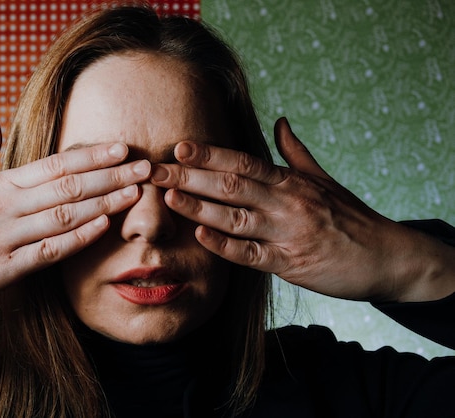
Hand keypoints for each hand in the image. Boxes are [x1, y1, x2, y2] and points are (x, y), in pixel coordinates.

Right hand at [0, 115, 149, 310]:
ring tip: (136, 193)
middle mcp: (3, 206)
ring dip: (104, 203)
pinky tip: (103, 226)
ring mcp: (3, 238)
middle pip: (67, 186)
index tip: (122, 148)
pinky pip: (47, 252)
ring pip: (63, 216)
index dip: (91, 155)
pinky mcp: (2, 270)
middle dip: (111, 176)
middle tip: (146, 167)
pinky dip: (77, 239)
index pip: (54, 164)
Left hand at [151, 117, 454, 301]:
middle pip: (231, 185)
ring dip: (200, 207)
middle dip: (190, 177)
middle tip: (156, 170)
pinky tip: (200, 236)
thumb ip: (296, 153)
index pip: (243, 162)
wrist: (388, 257)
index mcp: (291, 181)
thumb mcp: (324, 179)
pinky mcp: (290, 263)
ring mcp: (287, 233)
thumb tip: (280, 122)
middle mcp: (287, 202)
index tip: (179, 147)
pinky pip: (251, 254)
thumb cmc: (351, 217)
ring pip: (236, 217)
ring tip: (168, 198)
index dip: (210, 154)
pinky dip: (225, 245)